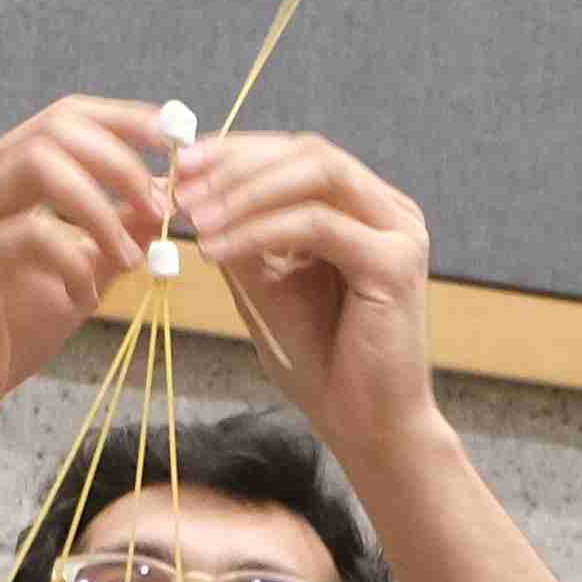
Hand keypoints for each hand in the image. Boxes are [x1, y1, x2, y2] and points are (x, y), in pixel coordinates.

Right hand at [0, 98, 170, 424]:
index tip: (174, 139)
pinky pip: (30, 235)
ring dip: (101, 206)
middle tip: (160, 204)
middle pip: (52, 129)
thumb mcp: (78, 278)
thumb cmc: (7, 337)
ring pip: (39, 166)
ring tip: (130, 257)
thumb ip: (113, 239)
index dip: (122, 120)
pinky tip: (84, 299)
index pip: (61, 120)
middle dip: (119, 161)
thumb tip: (162, 202)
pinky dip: (74, 262)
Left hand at [168, 133, 441, 458]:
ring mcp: (399, 232)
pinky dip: (261, 233)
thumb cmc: (321, 362)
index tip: (181, 163)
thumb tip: (188, 194)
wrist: (366, 428)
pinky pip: (318, 227)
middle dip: (238, 163)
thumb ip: (242, 238)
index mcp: (364, 209)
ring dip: (246, 193)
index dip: (239, 152)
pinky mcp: (395, 264)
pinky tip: (217, 252)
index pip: (298, 155)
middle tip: (182, 183)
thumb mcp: (266, 287)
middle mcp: (389, 210)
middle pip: (309, 152)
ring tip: (194, 219)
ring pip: (316, 177)